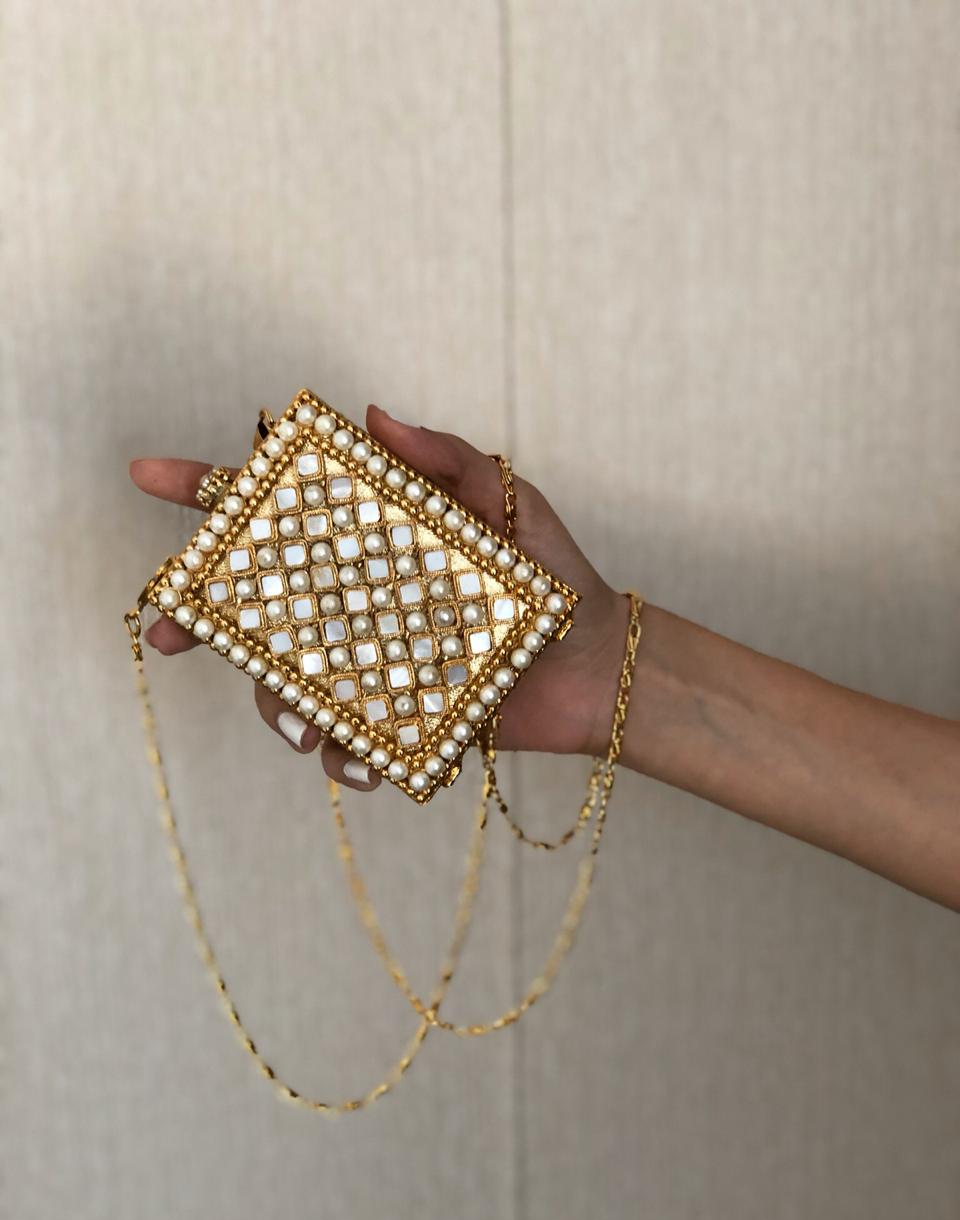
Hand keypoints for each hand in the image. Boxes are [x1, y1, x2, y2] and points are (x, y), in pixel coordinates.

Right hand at [130, 405, 628, 791]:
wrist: (598, 663)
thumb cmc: (553, 571)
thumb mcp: (509, 502)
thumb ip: (447, 461)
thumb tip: (372, 416)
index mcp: (369, 539)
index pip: (280, 509)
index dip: (210, 491)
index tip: (149, 477)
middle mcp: (354, 599)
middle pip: (254, 604)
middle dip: (197, 617)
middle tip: (168, 632)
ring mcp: (365, 660)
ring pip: (284, 682)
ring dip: (276, 705)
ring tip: (307, 725)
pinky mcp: (391, 715)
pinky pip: (343, 740)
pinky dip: (340, 756)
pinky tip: (360, 762)